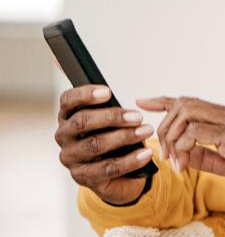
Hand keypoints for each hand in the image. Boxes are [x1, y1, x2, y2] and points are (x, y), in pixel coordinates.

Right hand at [55, 85, 154, 205]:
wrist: (119, 176)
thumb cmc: (114, 140)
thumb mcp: (111, 120)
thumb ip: (104, 99)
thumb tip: (66, 59)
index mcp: (67, 117)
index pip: (68, 101)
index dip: (86, 94)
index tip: (108, 92)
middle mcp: (64, 137)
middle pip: (82, 122)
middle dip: (112, 117)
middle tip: (138, 116)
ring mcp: (72, 159)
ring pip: (95, 145)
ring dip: (124, 137)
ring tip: (146, 131)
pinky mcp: (84, 177)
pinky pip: (108, 168)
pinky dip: (130, 160)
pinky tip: (146, 154)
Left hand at [137, 96, 224, 197]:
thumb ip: (204, 155)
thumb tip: (180, 153)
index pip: (191, 101)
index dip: (164, 100)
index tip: (142, 102)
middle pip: (184, 105)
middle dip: (166, 128)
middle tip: (165, 154)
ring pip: (186, 116)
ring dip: (172, 140)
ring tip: (175, 163)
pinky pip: (195, 134)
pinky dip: (183, 150)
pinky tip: (184, 167)